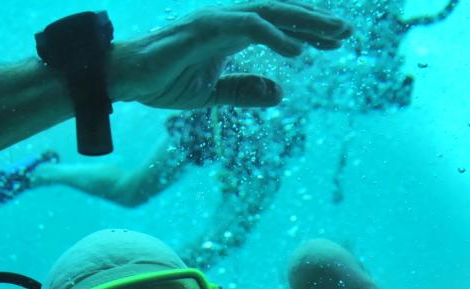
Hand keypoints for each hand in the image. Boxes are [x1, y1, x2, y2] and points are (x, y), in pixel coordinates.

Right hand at [109, 2, 352, 108]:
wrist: (123, 78)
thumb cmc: (159, 82)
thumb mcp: (209, 94)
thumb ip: (242, 91)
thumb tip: (280, 93)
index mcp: (228, 33)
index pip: (275, 25)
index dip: (306, 32)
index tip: (333, 44)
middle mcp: (226, 20)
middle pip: (280, 12)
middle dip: (315, 22)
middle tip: (346, 34)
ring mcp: (216, 20)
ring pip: (270, 12)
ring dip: (304, 23)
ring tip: (332, 37)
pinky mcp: (205, 28)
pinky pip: (248, 27)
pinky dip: (275, 36)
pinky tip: (296, 52)